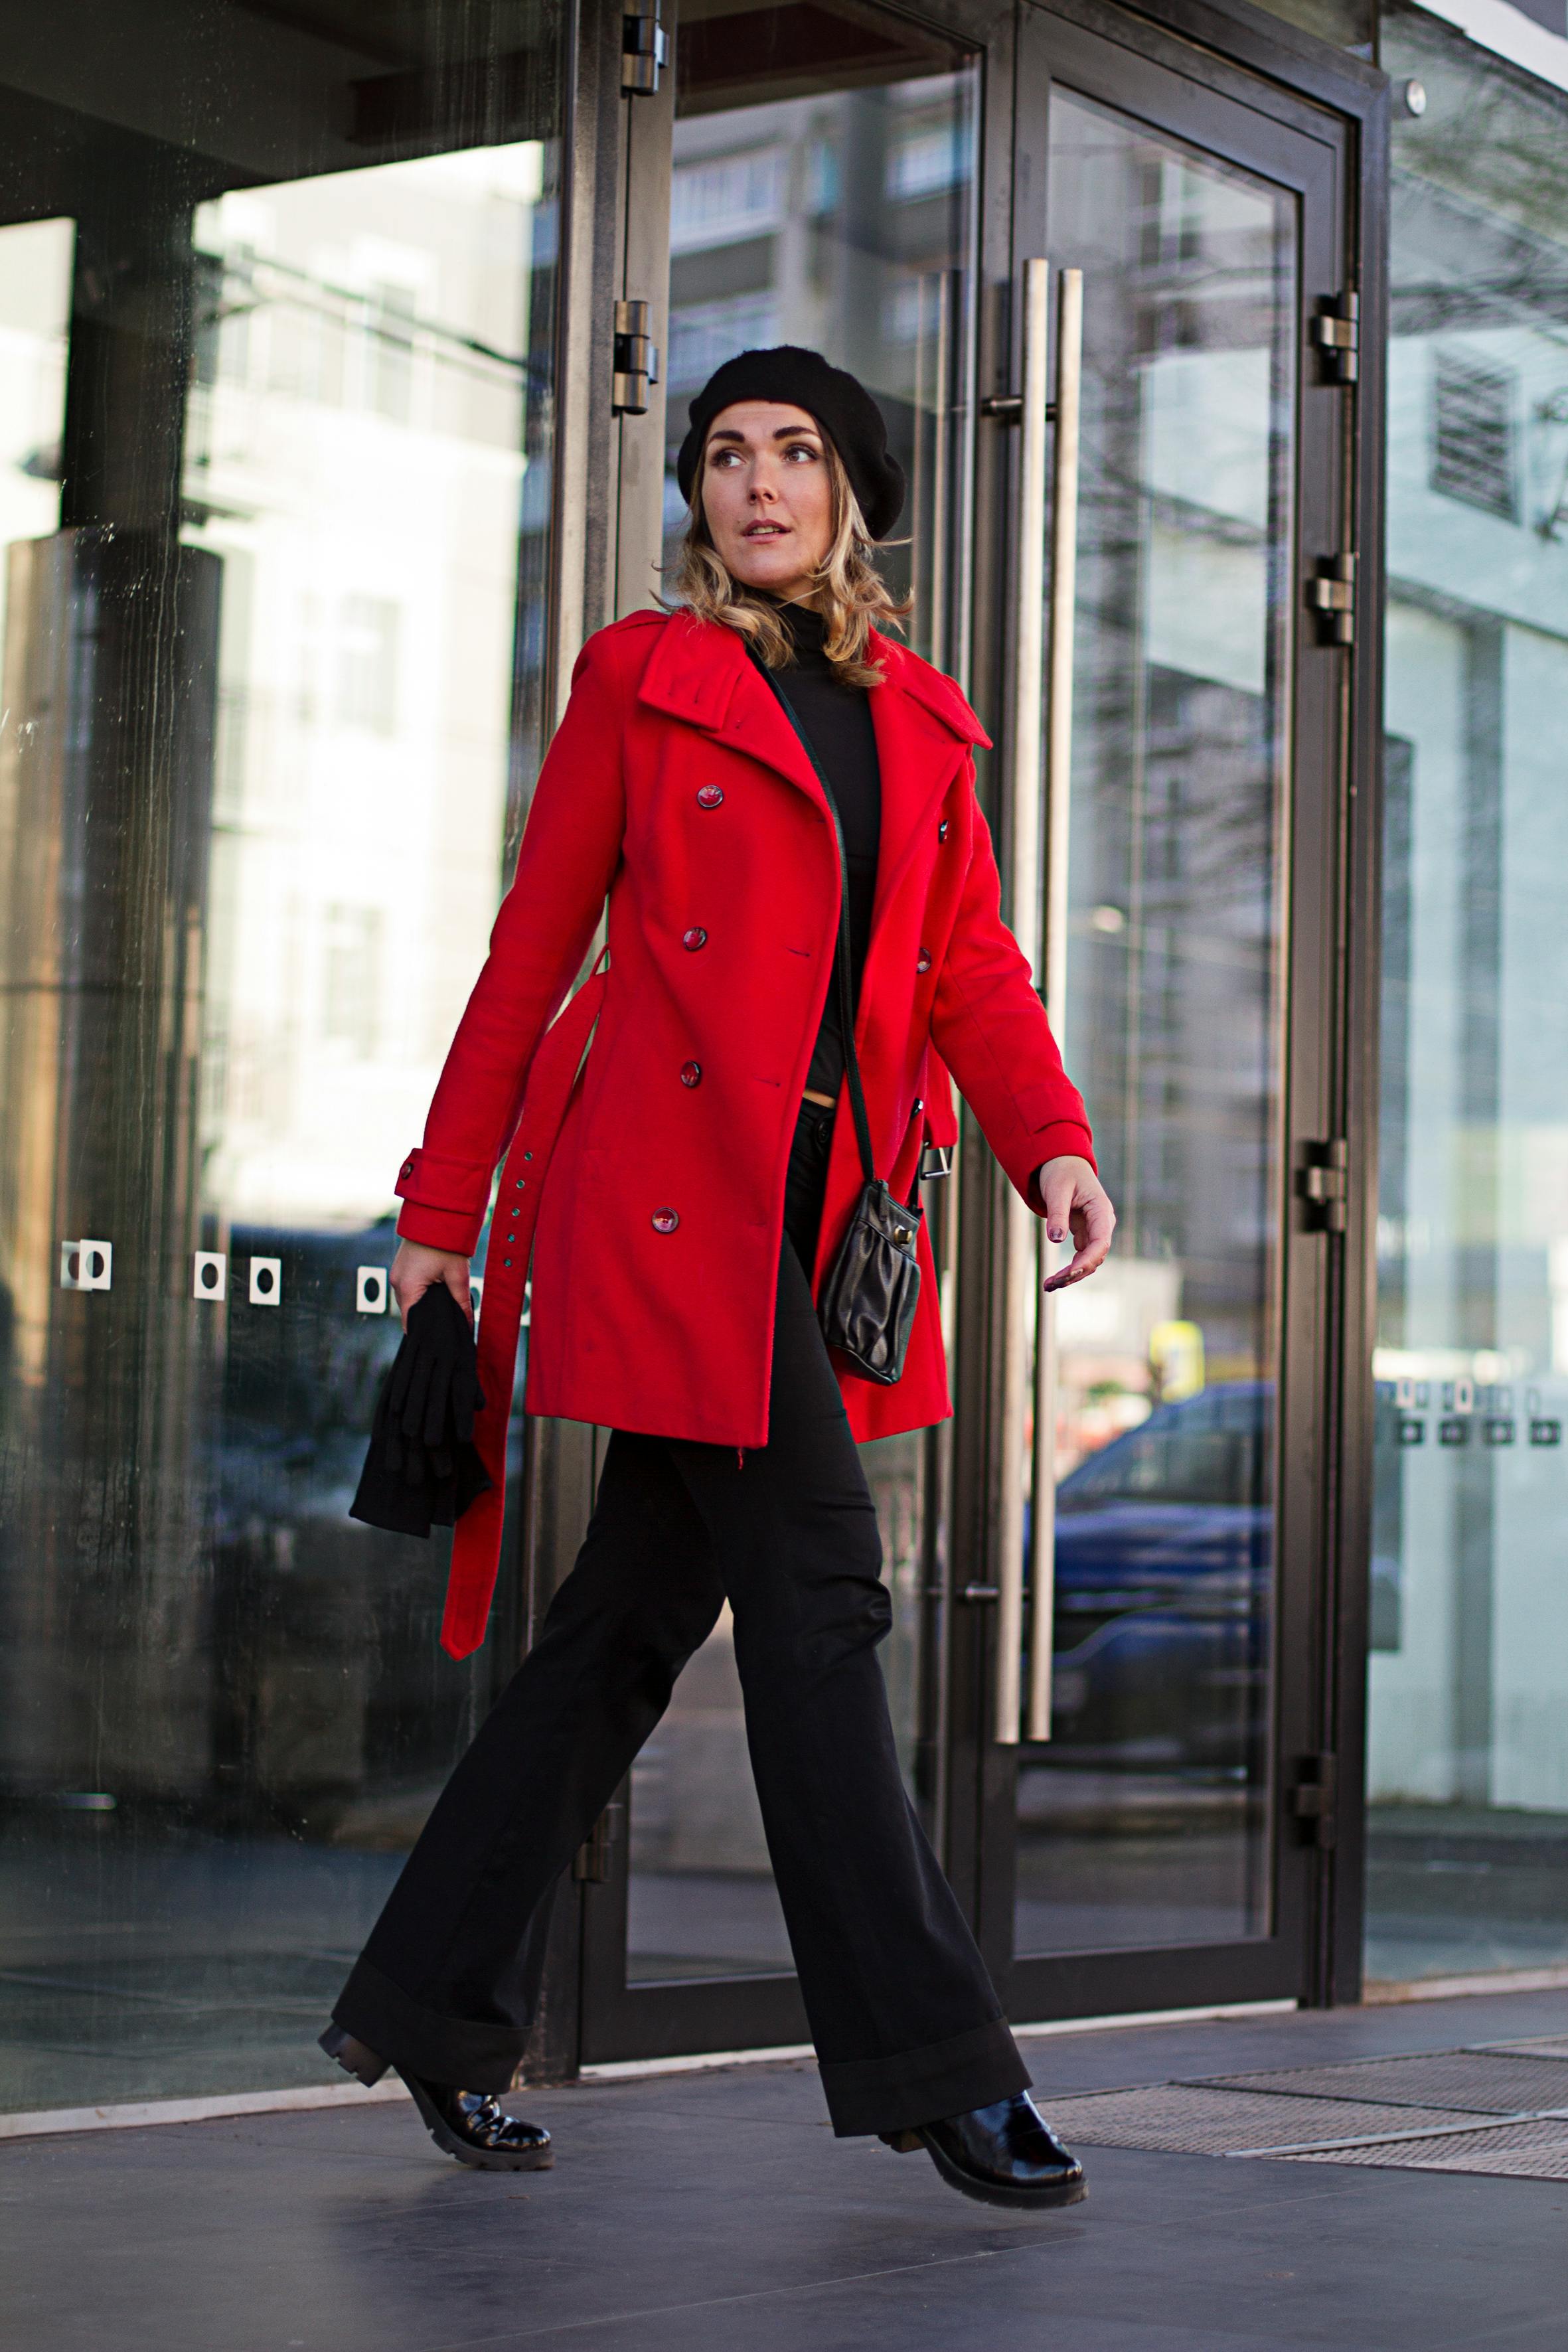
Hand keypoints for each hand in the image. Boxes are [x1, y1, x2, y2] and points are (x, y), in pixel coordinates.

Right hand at [390, 1239, 472, 1330]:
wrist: (435, 1214)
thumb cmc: (446, 1243)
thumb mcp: (457, 1274)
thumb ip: (461, 1301)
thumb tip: (467, 1323)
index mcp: (407, 1287)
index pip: (410, 1322)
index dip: (424, 1332)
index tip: (437, 1339)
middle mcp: (397, 1282)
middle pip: (409, 1311)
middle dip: (426, 1318)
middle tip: (445, 1325)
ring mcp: (397, 1273)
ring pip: (409, 1299)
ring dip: (423, 1304)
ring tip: (442, 1309)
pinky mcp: (401, 1267)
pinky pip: (408, 1287)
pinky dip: (419, 1293)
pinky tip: (435, 1293)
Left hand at [1035, 1156, 1115, 1291]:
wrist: (1062, 1163)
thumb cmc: (1061, 1172)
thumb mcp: (1056, 1190)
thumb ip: (1057, 1214)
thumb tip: (1056, 1240)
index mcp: (1101, 1211)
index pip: (1101, 1242)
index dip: (1087, 1260)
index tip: (1069, 1272)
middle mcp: (1102, 1223)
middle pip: (1095, 1256)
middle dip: (1075, 1272)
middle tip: (1051, 1284)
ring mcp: (1094, 1230)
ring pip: (1088, 1260)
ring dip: (1071, 1275)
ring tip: (1048, 1286)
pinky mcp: (1084, 1234)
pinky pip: (1080, 1256)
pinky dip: (1068, 1268)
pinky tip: (1053, 1279)